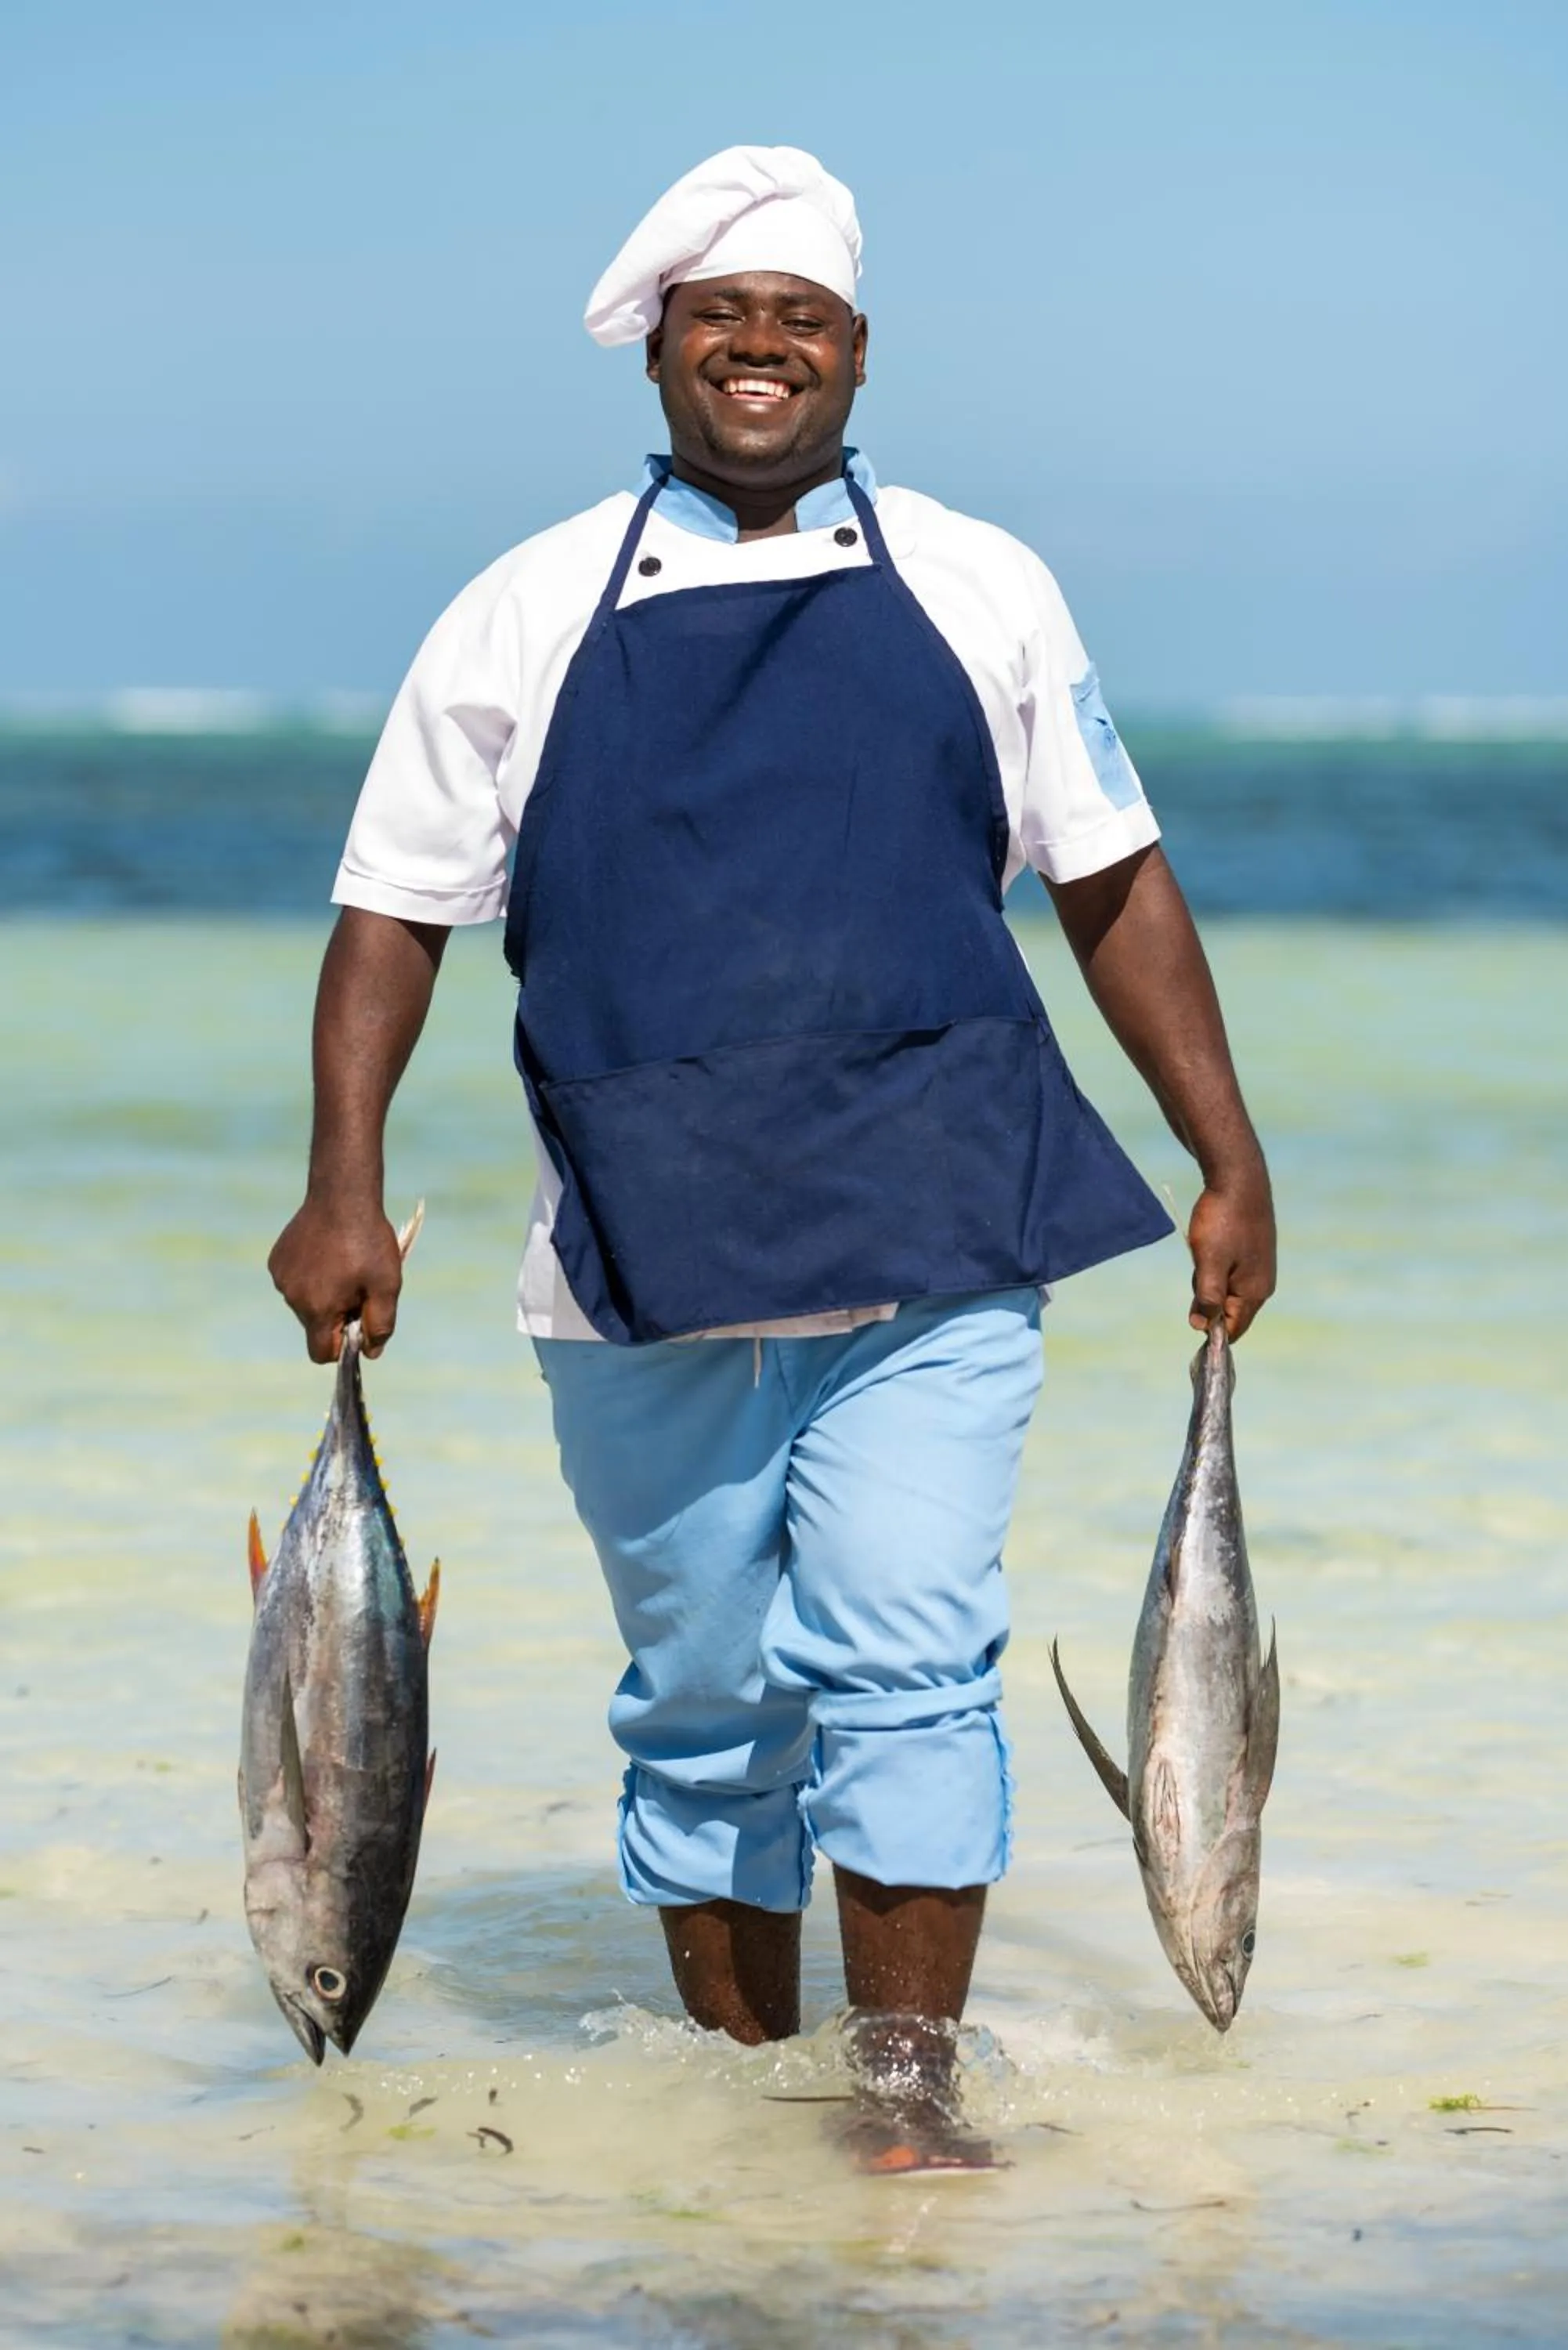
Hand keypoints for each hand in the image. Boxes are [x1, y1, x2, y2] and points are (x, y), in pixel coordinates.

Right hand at [267, 1196, 403, 1362]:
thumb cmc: (369, 1242)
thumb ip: (381, 1324)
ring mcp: (281, 1277)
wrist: (342, 1195)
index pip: (322, 1352)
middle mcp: (292, 1297)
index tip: (358, 1320)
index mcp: (318, 1309)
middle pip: (314, 1326)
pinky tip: (326, 1252)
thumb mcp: (387, 1286)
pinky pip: (294, 1280)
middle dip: (336, 1315)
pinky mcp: (276, 1260)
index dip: (343, 1345)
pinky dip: (310, 1275)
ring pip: (304, 1303)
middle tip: (357, 1286)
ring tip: (343, 1265)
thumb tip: (371, 1351)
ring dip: (323, 1294)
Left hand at [1187, 1171, 1275, 1341]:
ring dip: (1208, 1279)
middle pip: (1228, 1311)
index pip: (1232, 1330)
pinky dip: (1213, 1265)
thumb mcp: (1208, 1263)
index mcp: (1255, 1292)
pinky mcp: (1253, 1254)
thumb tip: (1200, 1327)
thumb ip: (1206, 1297)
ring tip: (1206, 1249)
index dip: (1209, 1329)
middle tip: (1198, 1269)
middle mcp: (1262, 1284)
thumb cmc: (1222, 1221)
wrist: (1238, 1178)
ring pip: (1225, 1290)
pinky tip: (1211, 1243)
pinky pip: (1228, 1273)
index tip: (1190, 1311)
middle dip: (1206, 1298)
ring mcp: (1259, 1268)